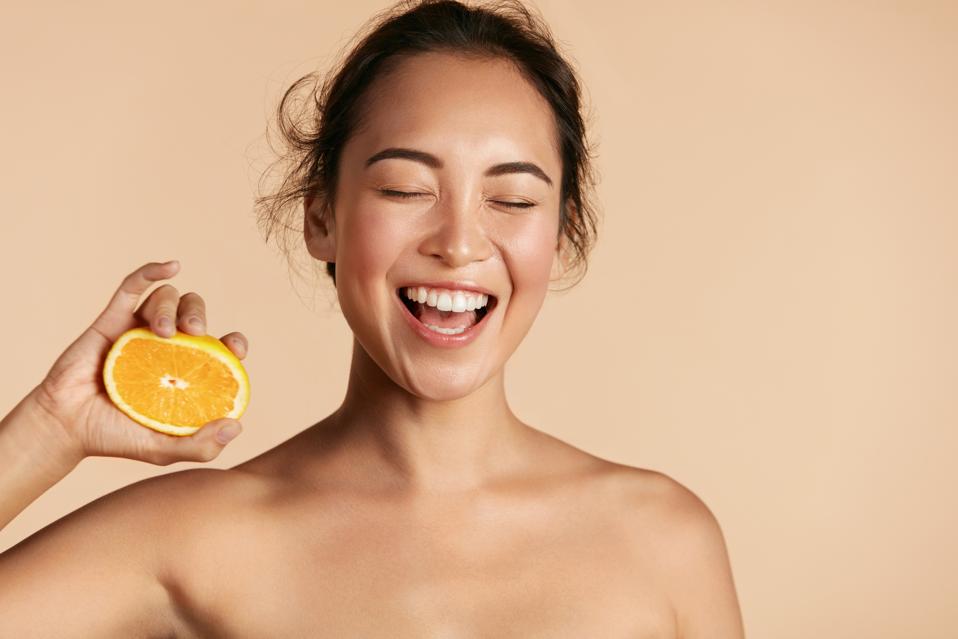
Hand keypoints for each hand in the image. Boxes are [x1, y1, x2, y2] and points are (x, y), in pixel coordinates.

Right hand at [28, 261, 248, 464]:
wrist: (66, 427)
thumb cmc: (117, 437)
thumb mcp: (165, 450)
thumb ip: (201, 445)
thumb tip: (237, 426)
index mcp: (186, 369)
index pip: (221, 347)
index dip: (234, 342)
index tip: (236, 349)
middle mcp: (167, 346)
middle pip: (195, 313)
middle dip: (201, 316)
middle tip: (197, 334)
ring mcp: (139, 330)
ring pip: (167, 298)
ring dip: (171, 307)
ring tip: (163, 332)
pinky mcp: (112, 319)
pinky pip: (133, 286)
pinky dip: (152, 271)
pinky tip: (170, 266)